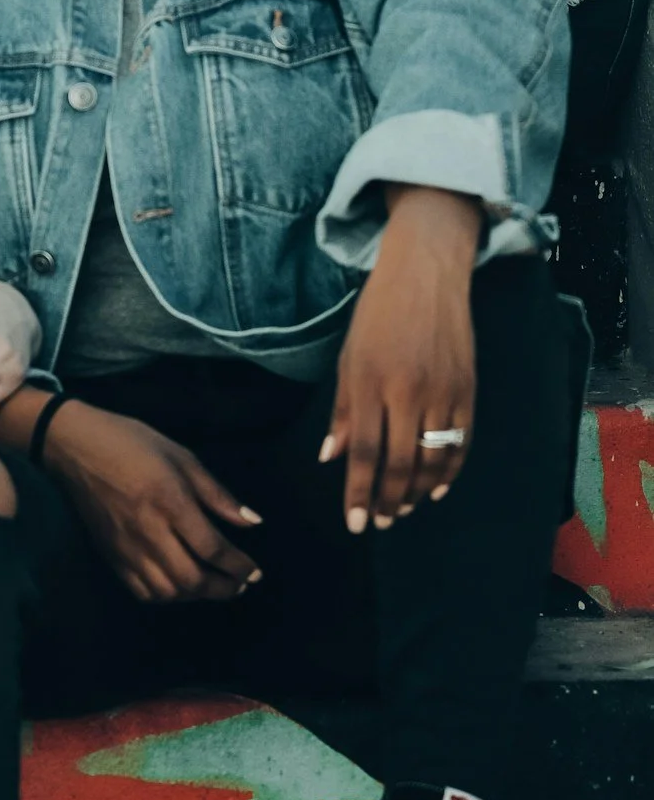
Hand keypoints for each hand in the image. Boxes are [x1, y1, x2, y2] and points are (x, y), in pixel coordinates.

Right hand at [41, 400, 262, 604]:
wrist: (74, 446)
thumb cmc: (131, 442)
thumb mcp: (181, 456)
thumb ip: (216, 493)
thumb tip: (251, 523)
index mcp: (170, 502)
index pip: (212, 548)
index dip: (239, 566)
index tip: (255, 572)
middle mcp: (149, 531)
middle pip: (192, 579)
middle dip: (223, 589)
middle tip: (239, 585)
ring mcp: (126, 548)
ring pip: (168, 591)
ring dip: (195, 595)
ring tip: (210, 585)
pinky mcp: (110, 556)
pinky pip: (141, 591)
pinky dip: (166, 596)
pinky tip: (177, 584)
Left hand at [321, 186, 478, 531]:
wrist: (426, 275)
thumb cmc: (378, 315)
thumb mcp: (348, 357)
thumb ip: (341, 411)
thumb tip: (331, 457)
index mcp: (370, 383)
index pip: (363, 452)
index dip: (359, 493)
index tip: (355, 524)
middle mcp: (407, 392)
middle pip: (399, 464)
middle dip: (387, 500)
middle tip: (378, 522)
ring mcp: (442, 393)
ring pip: (432, 460)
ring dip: (416, 492)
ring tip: (401, 509)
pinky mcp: (469, 391)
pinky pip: (461, 443)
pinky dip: (449, 471)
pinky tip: (435, 488)